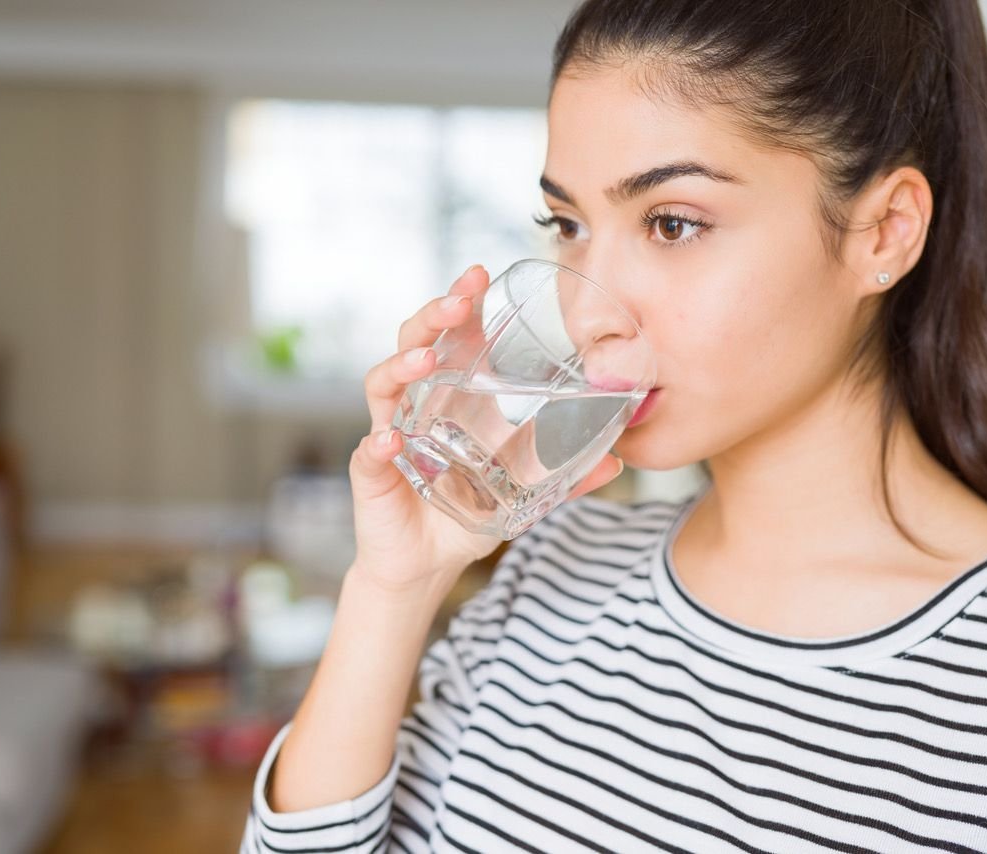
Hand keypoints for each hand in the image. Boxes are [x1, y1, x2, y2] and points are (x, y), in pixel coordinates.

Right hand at [347, 264, 623, 593]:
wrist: (425, 566)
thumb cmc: (465, 516)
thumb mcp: (524, 495)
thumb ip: (566, 477)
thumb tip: (618, 462)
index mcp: (448, 398)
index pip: (451, 338)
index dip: (461, 304)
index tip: (479, 275)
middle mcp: (414, 406)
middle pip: (413, 344)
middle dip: (433, 317)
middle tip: (457, 301)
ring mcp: (390, 434)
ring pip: (383, 385)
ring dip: (401, 366)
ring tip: (425, 360)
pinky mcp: (372, 474)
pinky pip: (369, 453)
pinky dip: (377, 445)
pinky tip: (390, 441)